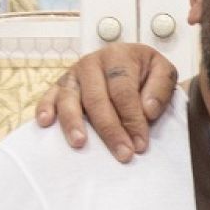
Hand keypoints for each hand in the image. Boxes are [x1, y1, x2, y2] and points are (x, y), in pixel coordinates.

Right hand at [34, 43, 178, 161]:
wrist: (127, 62)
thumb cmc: (145, 72)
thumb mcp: (164, 72)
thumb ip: (160, 89)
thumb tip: (148, 111)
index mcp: (119, 56)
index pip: (124, 91)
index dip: (132, 119)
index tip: (141, 143)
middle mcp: (92, 63)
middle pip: (97, 99)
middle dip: (110, 129)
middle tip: (123, 154)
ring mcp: (73, 74)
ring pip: (69, 99)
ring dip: (73, 122)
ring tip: (80, 143)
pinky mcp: (60, 85)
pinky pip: (48, 96)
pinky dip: (45, 108)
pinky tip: (45, 123)